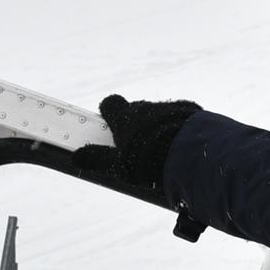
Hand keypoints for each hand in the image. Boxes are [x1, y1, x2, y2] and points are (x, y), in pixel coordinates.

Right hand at [72, 95, 200, 205]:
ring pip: (159, 118)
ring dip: (158, 131)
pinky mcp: (192, 115)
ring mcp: (170, 108)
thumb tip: (76, 157)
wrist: (193, 153)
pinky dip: (178, 133)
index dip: (108, 114)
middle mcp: (146, 107)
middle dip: (135, 127)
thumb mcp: (119, 165)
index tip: (107, 127)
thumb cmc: (150, 160)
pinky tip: (182, 151)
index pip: (110, 104)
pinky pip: (181, 121)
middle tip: (137, 151)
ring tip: (162, 157)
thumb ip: (97, 160)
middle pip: (136, 112)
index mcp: (125, 116)